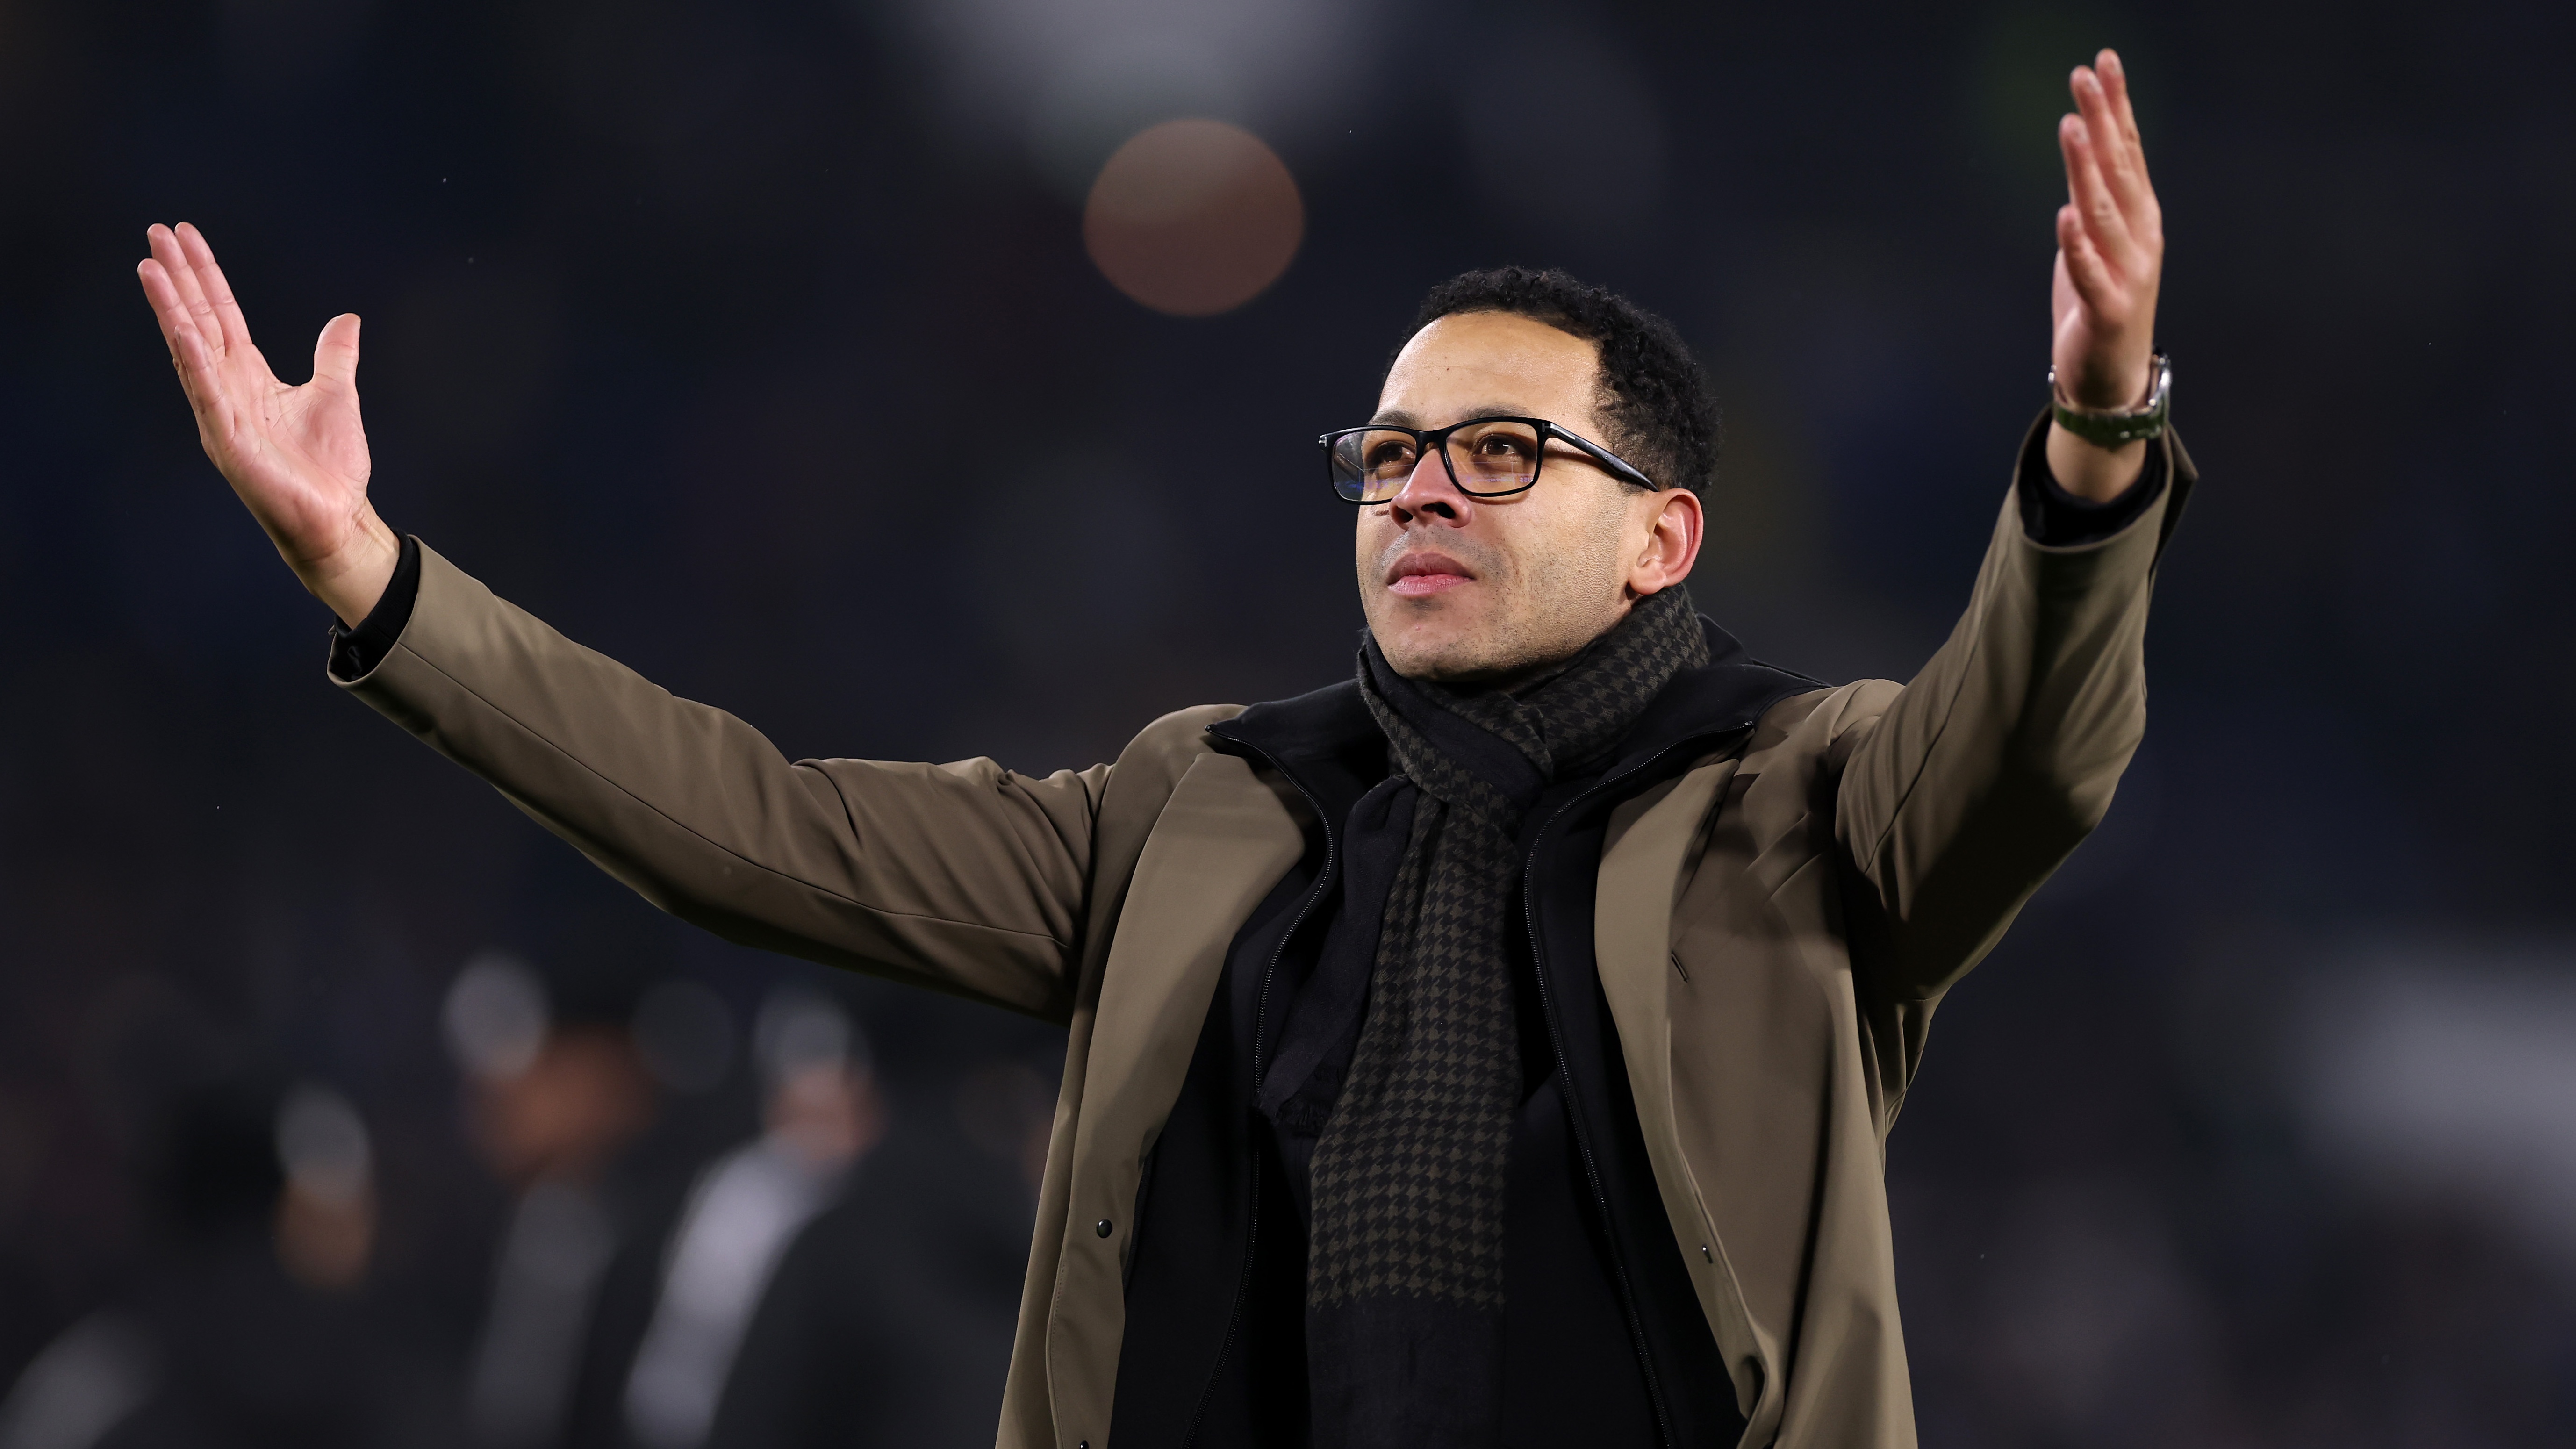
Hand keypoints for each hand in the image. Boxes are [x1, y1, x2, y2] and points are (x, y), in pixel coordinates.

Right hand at [137, 223, 396, 624]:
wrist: (337, 518)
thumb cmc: (330, 467)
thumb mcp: (336, 395)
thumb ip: (334, 357)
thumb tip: (347, 320)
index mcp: (250, 377)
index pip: (221, 315)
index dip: (204, 276)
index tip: (184, 237)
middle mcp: (228, 390)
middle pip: (198, 321)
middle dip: (177, 278)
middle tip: (155, 232)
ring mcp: (223, 415)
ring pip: (191, 350)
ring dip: (171, 309)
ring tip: (150, 266)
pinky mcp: (229, 443)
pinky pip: (207, 395)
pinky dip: (194, 362)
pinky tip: (181, 329)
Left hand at [2045, 50, 2165, 500]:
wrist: (2111, 377)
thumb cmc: (2101, 300)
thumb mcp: (2098, 237)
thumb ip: (2095, 194)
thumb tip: (2085, 139)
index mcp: (2139, 215)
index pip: (2129, 148)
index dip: (2117, 104)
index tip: (2104, 61)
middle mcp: (2140, 237)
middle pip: (2119, 169)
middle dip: (2103, 119)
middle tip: (2085, 75)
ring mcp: (2127, 272)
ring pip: (2103, 212)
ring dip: (2087, 169)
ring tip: (2072, 128)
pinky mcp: (2107, 309)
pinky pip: (2089, 272)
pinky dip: (2077, 245)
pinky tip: (2064, 216)